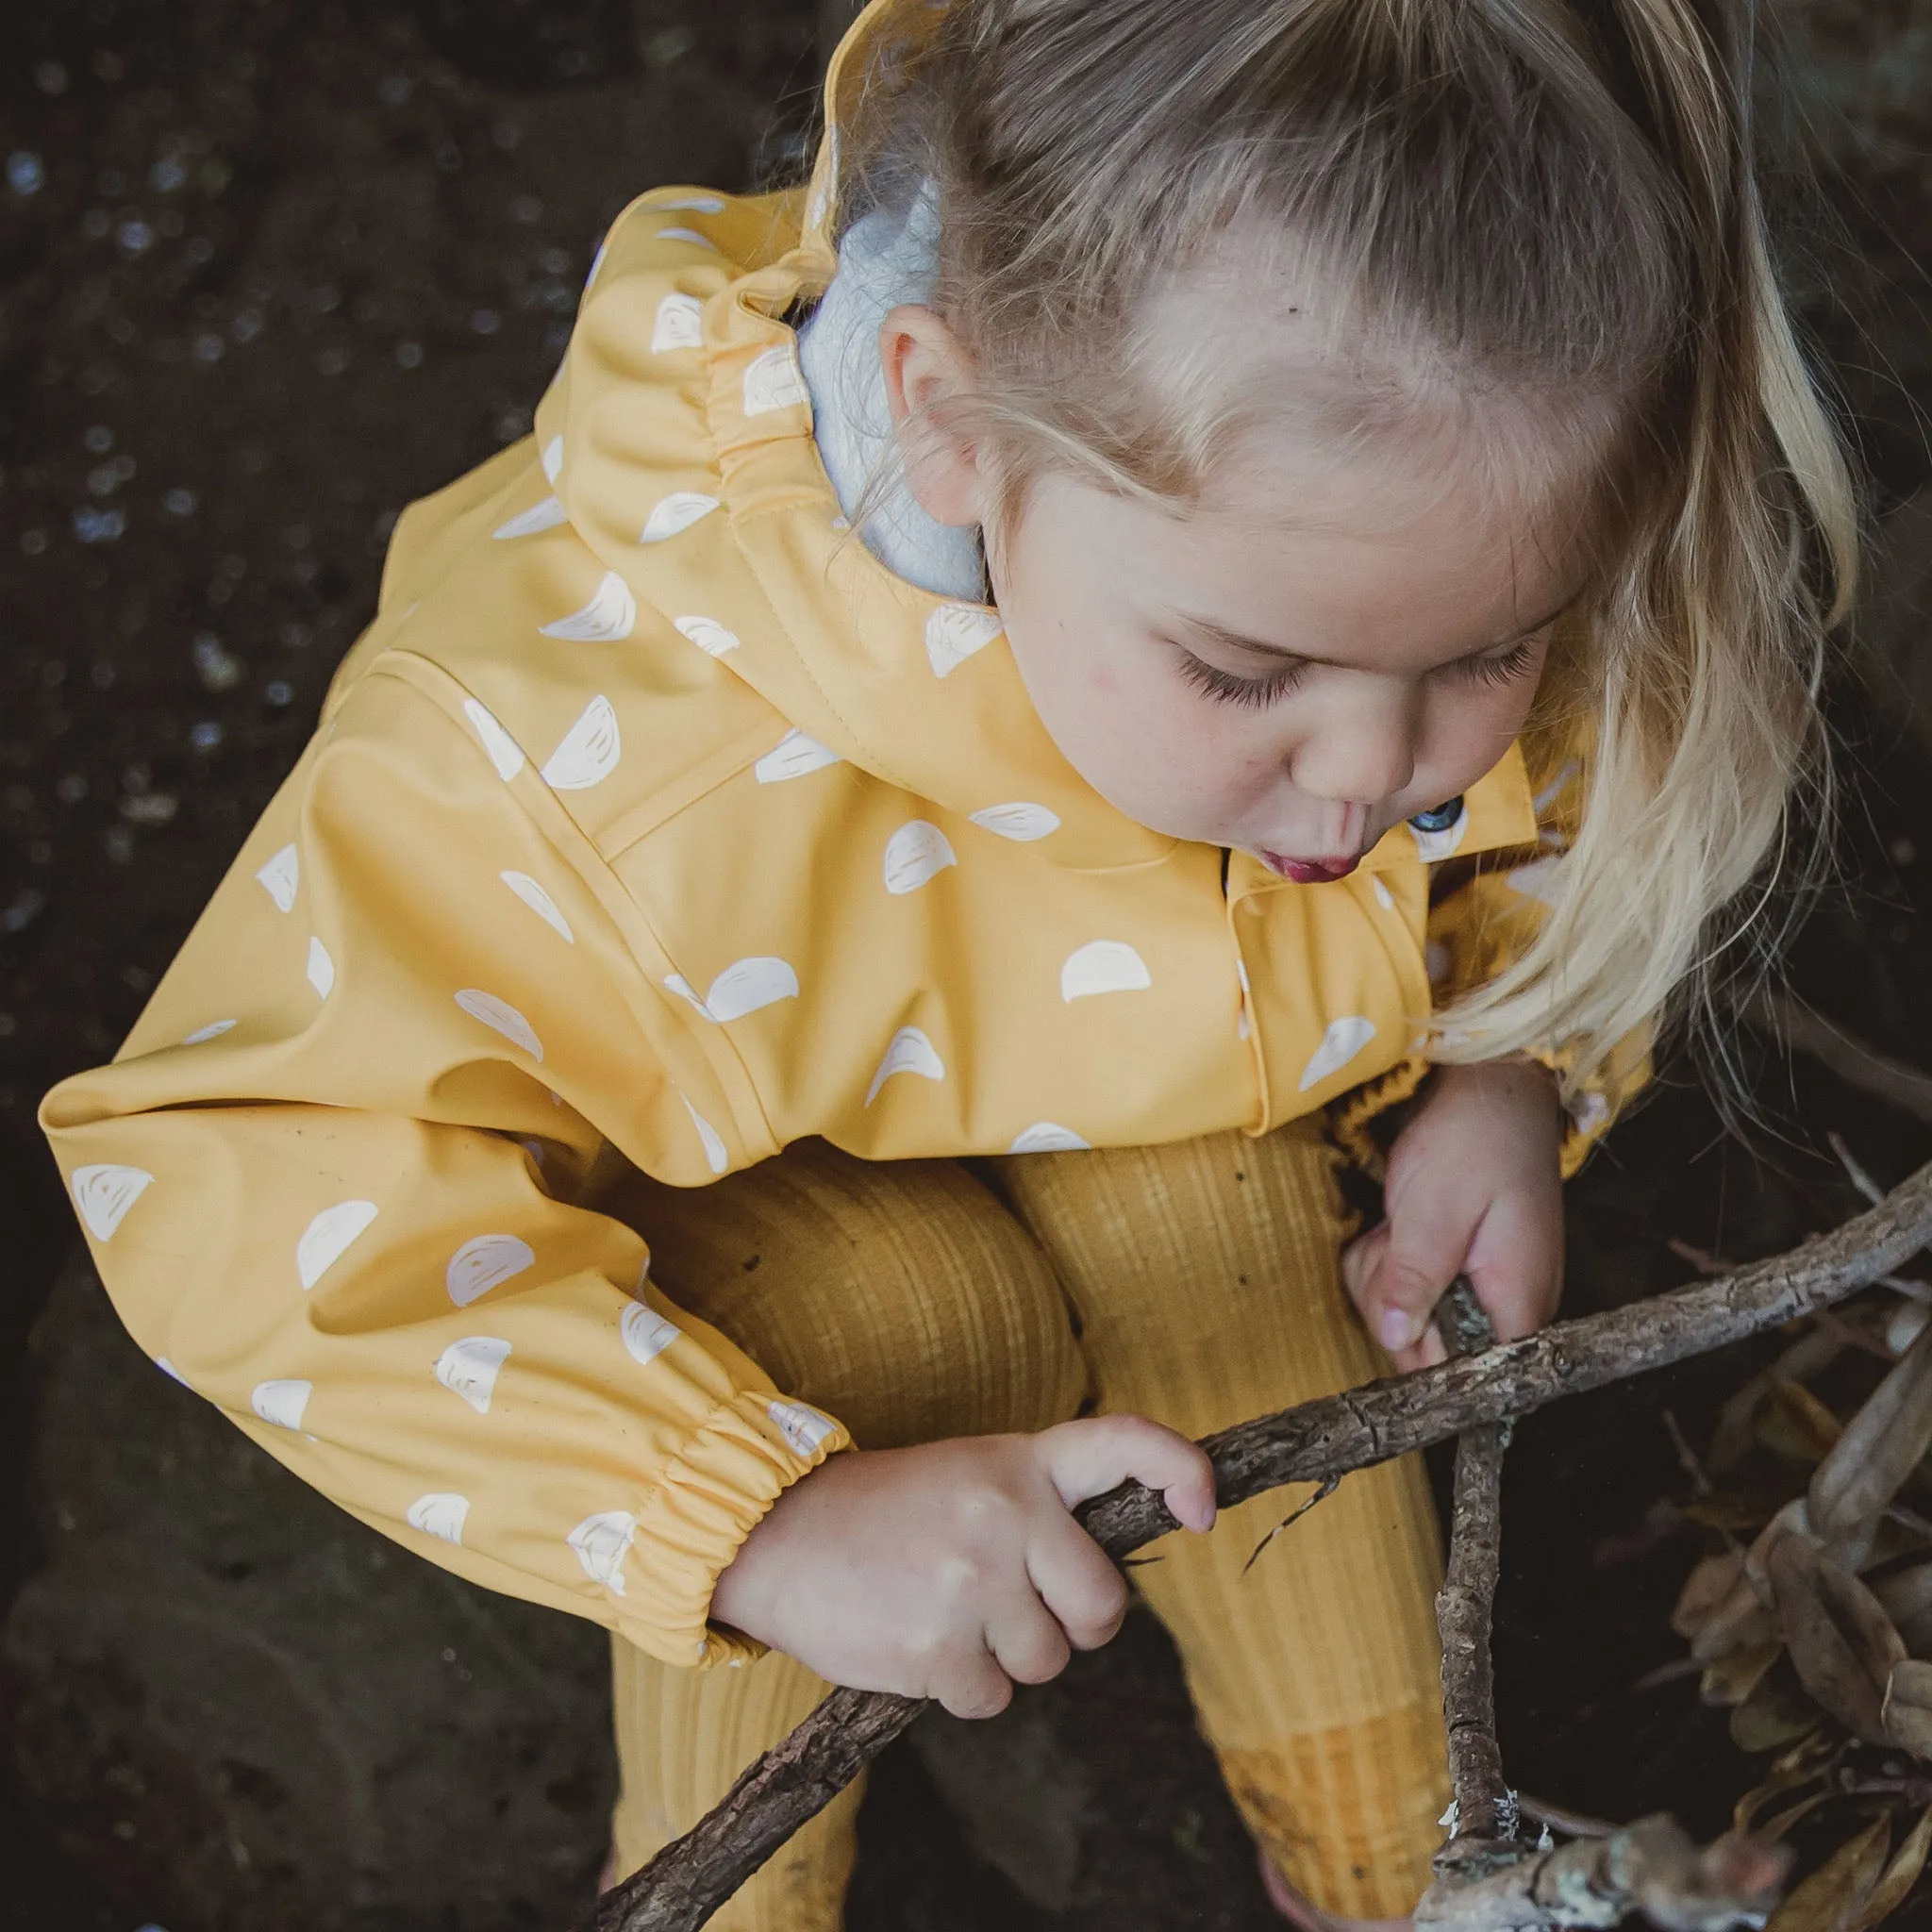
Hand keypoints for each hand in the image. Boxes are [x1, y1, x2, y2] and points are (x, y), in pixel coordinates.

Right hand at [708, 1416, 1215, 1716]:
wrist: (778, 1533)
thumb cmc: (885, 1509)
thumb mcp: (968, 1474)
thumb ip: (1038, 1507)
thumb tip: (1102, 1584)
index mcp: (1019, 1462)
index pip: (1125, 1443)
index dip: (1184, 1471)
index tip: (1205, 1510)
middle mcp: (1007, 1516)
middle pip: (1104, 1608)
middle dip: (1078, 1626)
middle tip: (1029, 1611)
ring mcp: (974, 1584)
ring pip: (1047, 1662)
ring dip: (1007, 1658)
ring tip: (947, 1614)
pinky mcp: (938, 1649)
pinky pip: (992, 1699)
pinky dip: (962, 1689)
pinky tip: (920, 1644)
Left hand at [1341, 1059, 1563, 1371]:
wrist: (1493, 1085)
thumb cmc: (1473, 1141)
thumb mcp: (1432, 1212)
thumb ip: (1415, 1281)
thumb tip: (1399, 1341)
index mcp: (1516, 1300)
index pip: (1476, 1376)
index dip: (1427, 1358)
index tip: (1403, 1310)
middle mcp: (1505, 1302)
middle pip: (1430, 1350)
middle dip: (1392, 1301)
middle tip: (1395, 1245)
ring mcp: (1479, 1284)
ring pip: (1408, 1317)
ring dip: (1383, 1273)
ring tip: (1397, 1225)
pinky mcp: (1455, 1265)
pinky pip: (1405, 1287)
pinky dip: (1386, 1258)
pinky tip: (1394, 1224)